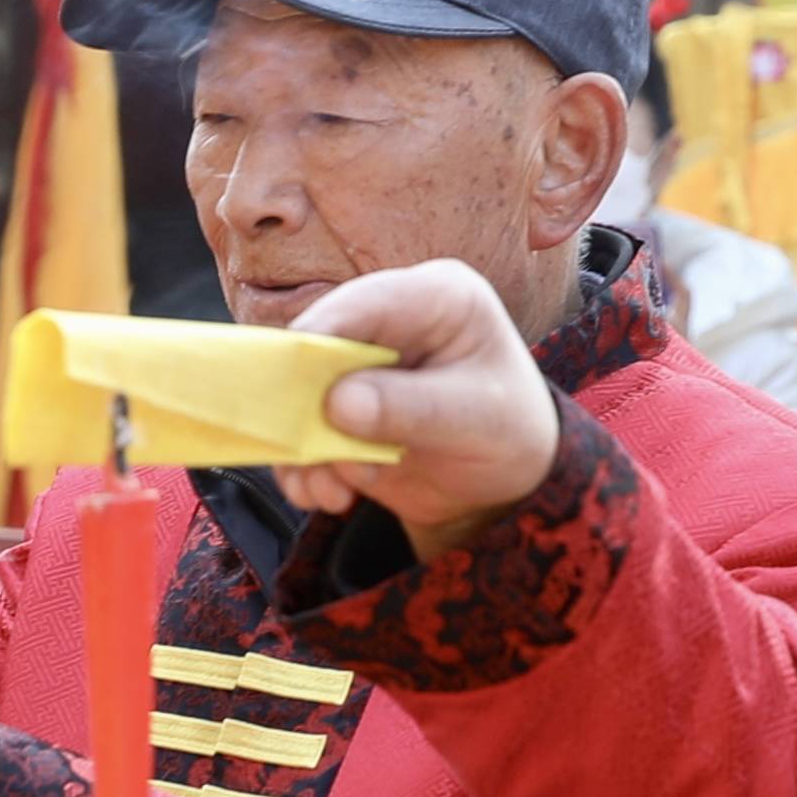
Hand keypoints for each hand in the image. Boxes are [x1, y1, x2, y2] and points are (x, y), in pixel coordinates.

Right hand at [290, 260, 552, 537]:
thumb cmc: (509, 431)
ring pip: (299, 394)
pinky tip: (333, 497)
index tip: (287, 377)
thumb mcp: (478, 420)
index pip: (366, 304)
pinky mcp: (339, 409)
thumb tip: (337, 404)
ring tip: (333, 494)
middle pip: (317, 346)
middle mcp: (388, 323)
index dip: (322, 335)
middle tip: (304, 451)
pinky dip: (306, 469)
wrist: (506, 481)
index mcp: (435, 298)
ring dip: (304, 448)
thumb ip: (411, 408)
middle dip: (303, 403)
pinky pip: (301, 433)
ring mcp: (359, 367)